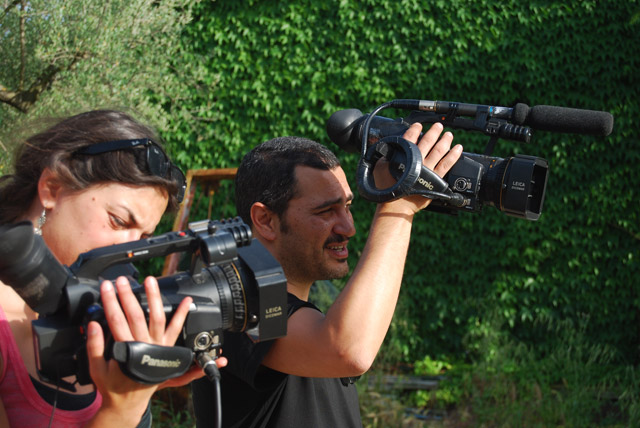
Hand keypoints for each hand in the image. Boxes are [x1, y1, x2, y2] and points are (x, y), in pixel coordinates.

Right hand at [86, 276, 227, 425]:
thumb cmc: (112, 384)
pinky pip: (177, 329)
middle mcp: (145, 346)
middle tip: (121, 280)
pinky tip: (187, 301)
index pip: (116, 320)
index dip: (110, 302)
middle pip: (135, 316)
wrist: (128, 402)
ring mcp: (158, 346)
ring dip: (154, 297)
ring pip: (157, 318)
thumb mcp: (96, 369)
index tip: (106, 287)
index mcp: (126, 350)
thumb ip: (94, 346)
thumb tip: (92, 324)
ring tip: (150, 281)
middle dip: (127, 296)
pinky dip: (183, 314)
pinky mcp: (167, 348)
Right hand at [377, 122, 461, 213]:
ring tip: (449, 135)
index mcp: (404, 156)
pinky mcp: (436, 180)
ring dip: (445, 140)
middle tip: (438, 126)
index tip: (419, 125)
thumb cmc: (388, 188)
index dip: (415, 129)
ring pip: (439, 151)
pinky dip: (454, 155)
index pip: (410, 137)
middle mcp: (418, 161)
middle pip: (428, 141)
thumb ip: (385, 155)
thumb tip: (387, 146)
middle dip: (434, 132)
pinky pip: (447, 164)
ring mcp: (428, 171)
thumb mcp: (380, 167)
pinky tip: (458, 149)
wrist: (397, 206)